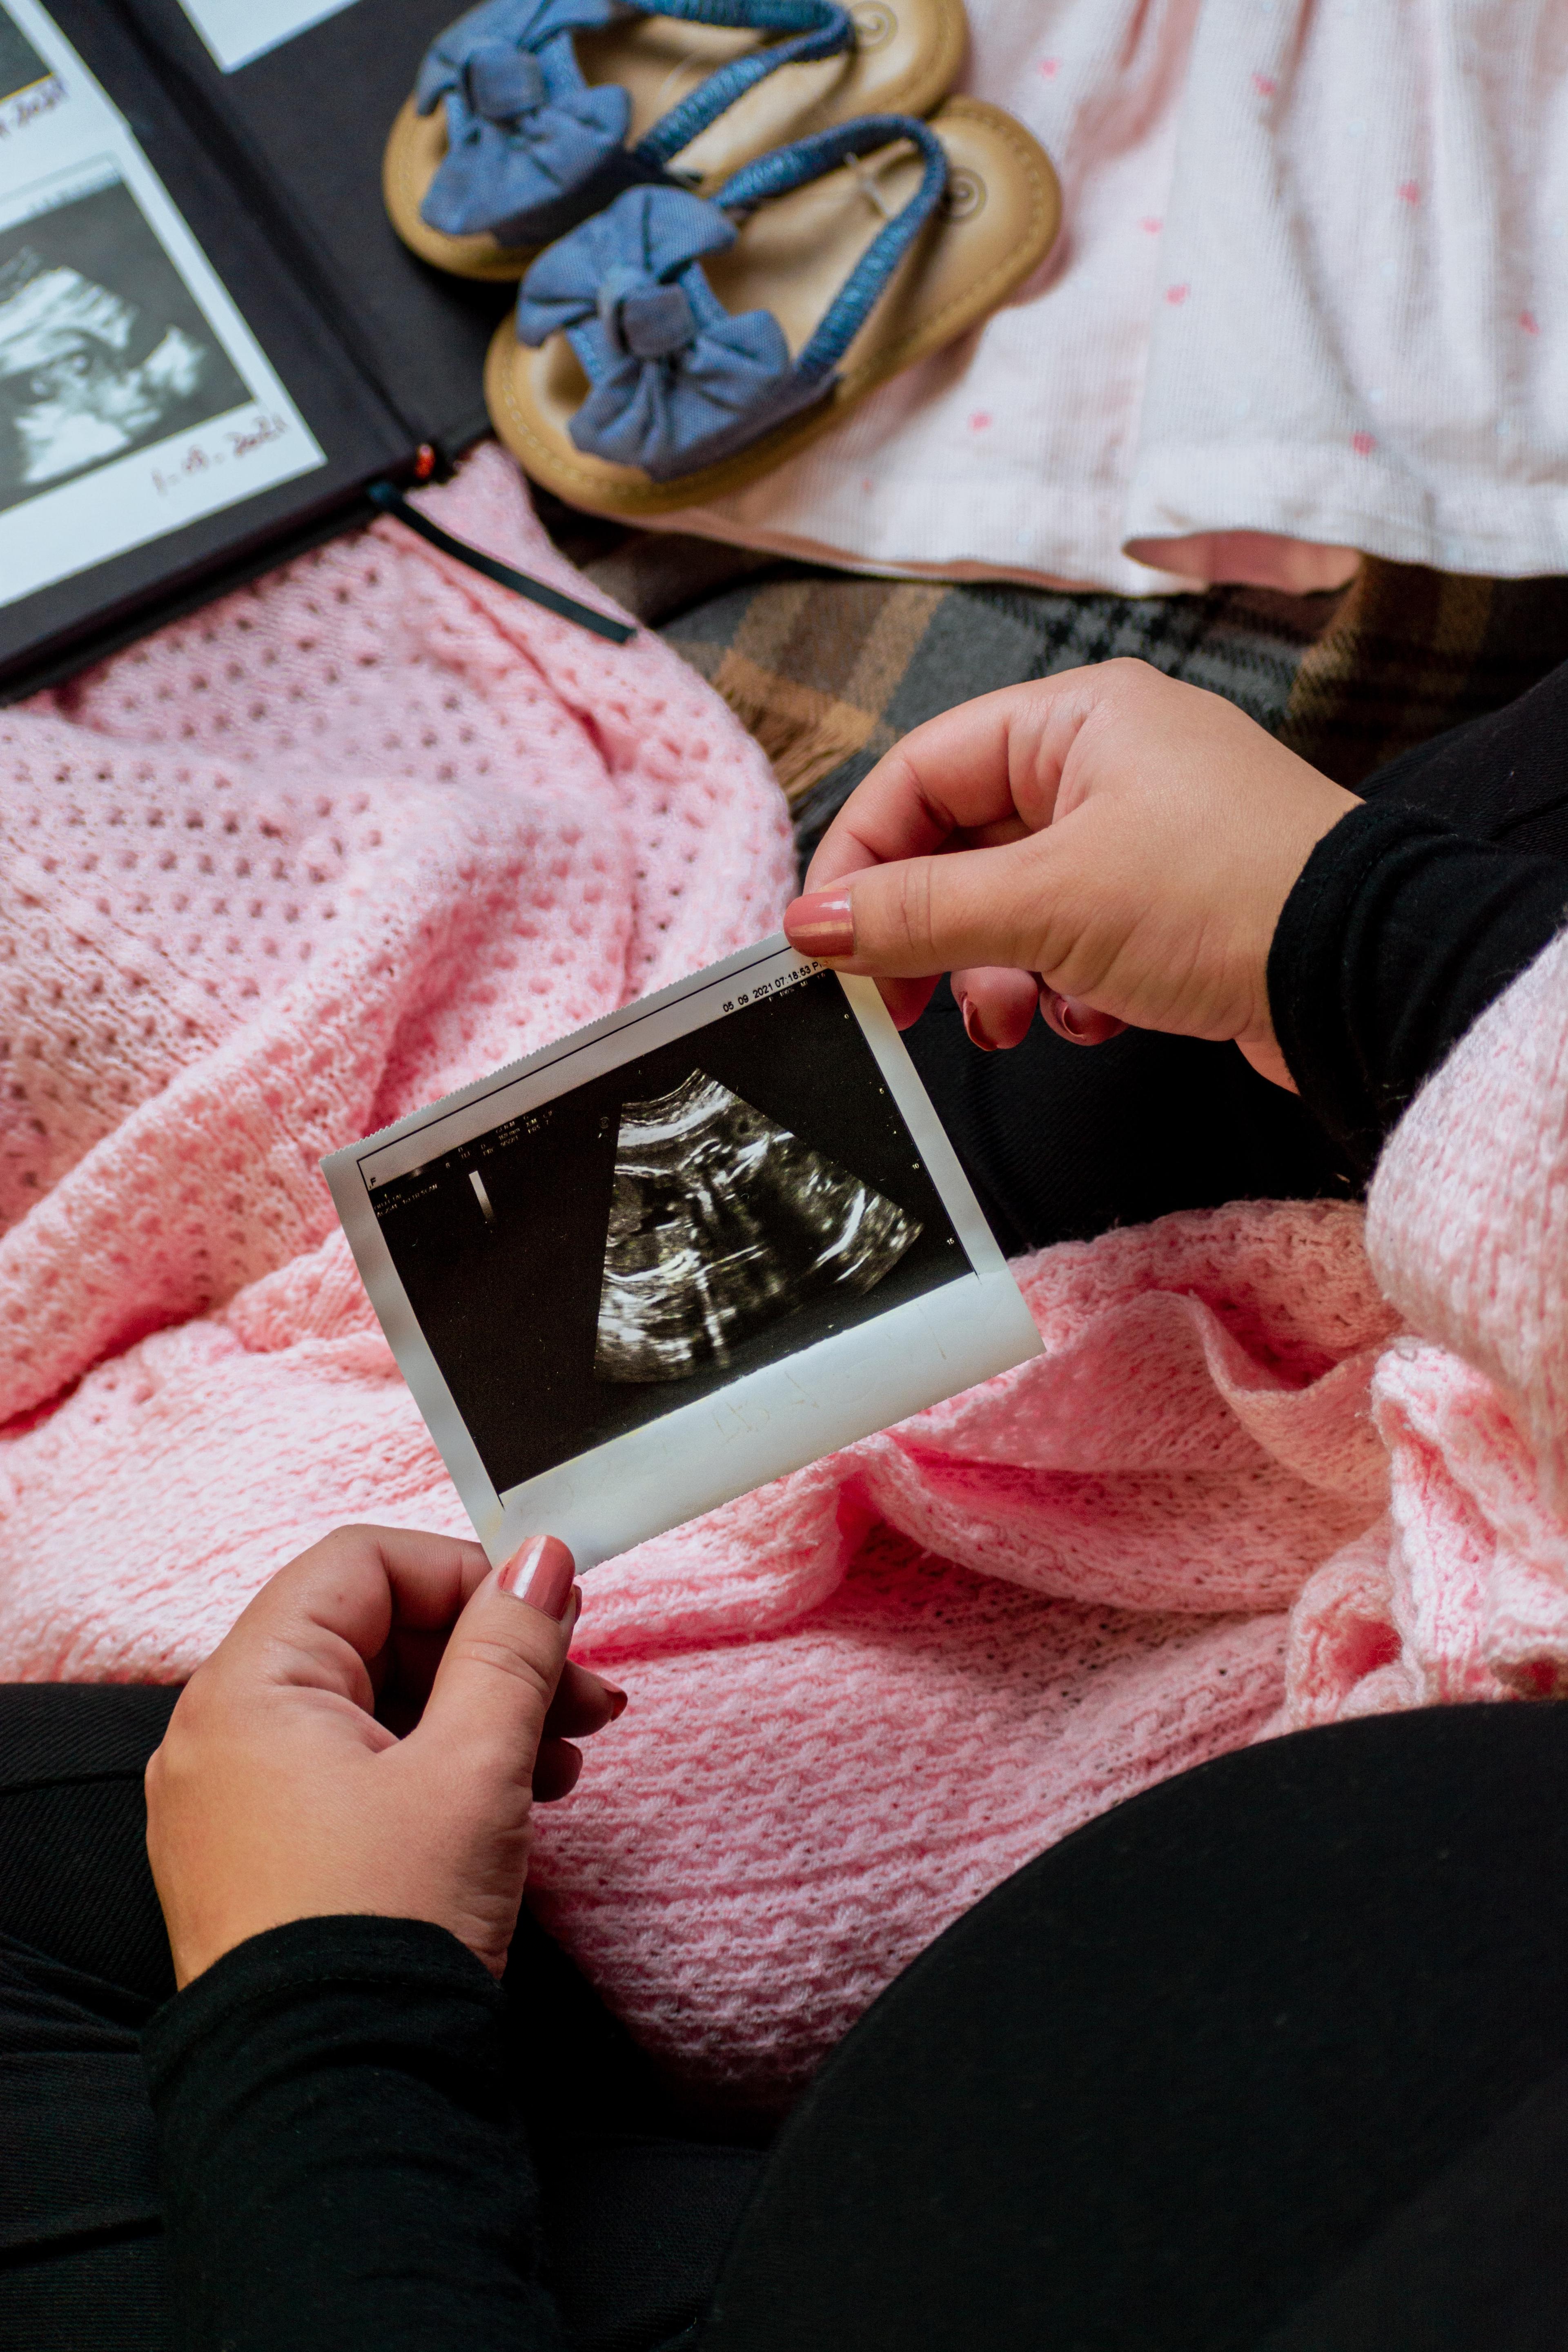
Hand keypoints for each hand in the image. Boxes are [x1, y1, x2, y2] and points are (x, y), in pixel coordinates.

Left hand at [145, 1525, 623, 1986]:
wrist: (343, 2097)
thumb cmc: (384, 1934)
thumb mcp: (473, 1767)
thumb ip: (510, 1647)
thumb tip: (539, 1562)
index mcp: (248, 1691)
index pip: (363, 1565)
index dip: (467, 1576)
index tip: (547, 1614)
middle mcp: (224, 1734)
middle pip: (373, 1634)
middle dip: (489, 1656)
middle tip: (579, 1694)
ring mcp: (239, 1800)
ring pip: (374, 1706)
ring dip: (477, 1714)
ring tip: (562, 1758)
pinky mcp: (269, 1854)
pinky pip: (355, 1771)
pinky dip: (436, 1768)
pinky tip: (514, 1798)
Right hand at [784, 659, 1359, 1087]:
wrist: (1367, 974)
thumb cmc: (1229, 898)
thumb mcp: (1046, 904)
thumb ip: (918, 913)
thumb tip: (812, 925)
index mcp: (1075, 720)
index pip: (919, 773)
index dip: (860, 859)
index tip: (824, 943)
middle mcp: (1108, 764)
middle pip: (961, 845)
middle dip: (931, 933)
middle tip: (898, 1004)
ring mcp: (1143, 837)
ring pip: (1013, 907)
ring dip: (996, 975)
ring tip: (1013, 1021)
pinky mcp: (1171, 908)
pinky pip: (1072, 946)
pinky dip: (1064, 991)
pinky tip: (1093, 1015)